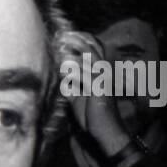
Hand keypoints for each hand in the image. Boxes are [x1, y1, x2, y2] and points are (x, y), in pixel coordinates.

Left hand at [59, 30, 130, 156]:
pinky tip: (63, 66)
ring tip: (60, 46)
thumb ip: (71, 86)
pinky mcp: (99, 89)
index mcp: (101, 72)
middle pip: (92, 49)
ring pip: (89, 59)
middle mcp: (104, 73)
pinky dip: (74, 69)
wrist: (106, 132)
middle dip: (76, 40)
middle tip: (61, 36)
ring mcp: (103, 80)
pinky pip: (86, 75)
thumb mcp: (78, 98)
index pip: (95, 49)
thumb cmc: (94, 116)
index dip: (82, 39)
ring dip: (74, 51)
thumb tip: (61, 79)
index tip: (66, 35)